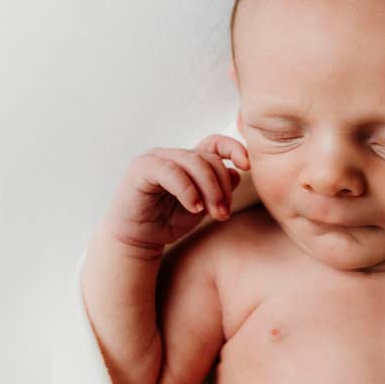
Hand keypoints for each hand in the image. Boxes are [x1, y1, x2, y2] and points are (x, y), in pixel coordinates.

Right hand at [102, 134, 245, 253]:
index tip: (246, 165)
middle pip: (210, 159)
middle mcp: (174, 155)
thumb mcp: (202, 206)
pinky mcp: (142, 168)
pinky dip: (188, 190)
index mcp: (190, 161)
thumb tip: (237, 172)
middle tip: (223, 213)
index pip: (216, 143)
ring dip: (210, 190)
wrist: (138, 240)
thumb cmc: (168, 222)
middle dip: (222, 187)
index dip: (234, 148)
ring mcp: (157, 159)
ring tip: (213, 213)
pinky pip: (172, 172)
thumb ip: (218, 189)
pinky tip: (194, 207)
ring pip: (194, 162)